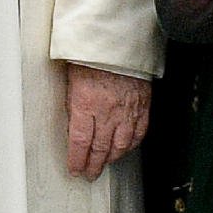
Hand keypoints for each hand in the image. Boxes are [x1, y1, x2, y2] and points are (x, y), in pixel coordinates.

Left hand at [62, 62, 150, 178]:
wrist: (118, 39)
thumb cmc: (91, 53)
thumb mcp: (70, 78)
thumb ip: (72, 103)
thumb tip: (72, 123)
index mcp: (85, 103)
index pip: (80, 142)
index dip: (77, 160)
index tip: (75, 169)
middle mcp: (107, 111)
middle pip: (100, 147)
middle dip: (93, 164)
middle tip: (89, 174)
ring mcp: (127, 109)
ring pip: (121, 144)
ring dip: (112, 158)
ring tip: (105, 164)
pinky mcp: (142, 105)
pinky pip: (138, 132)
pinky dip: (131, 144)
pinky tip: (125, 149)